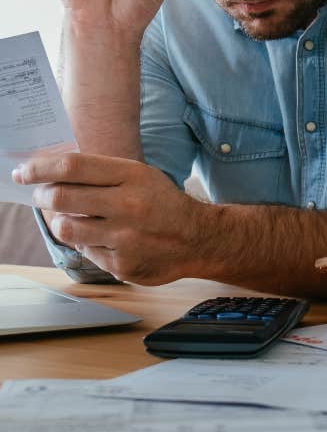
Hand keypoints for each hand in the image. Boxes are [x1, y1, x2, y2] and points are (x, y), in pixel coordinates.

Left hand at [16, 153, 205, 284]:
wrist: (199, 239)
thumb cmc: (163, 203)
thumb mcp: (140, 176)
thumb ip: (101, 173)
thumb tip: (50, 174)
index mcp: (133, 177)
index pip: (72, 167)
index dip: (40, 168)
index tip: (23, 171)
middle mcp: (128, 206)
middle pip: (61, 197)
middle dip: (42, 196)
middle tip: (41, 195)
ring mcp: (124, 238)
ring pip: (66, 229)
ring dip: (61, 222)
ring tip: (71, 219)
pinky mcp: (121, 264)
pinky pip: (86, 252)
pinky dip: (88, 244)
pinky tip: (105, 239)